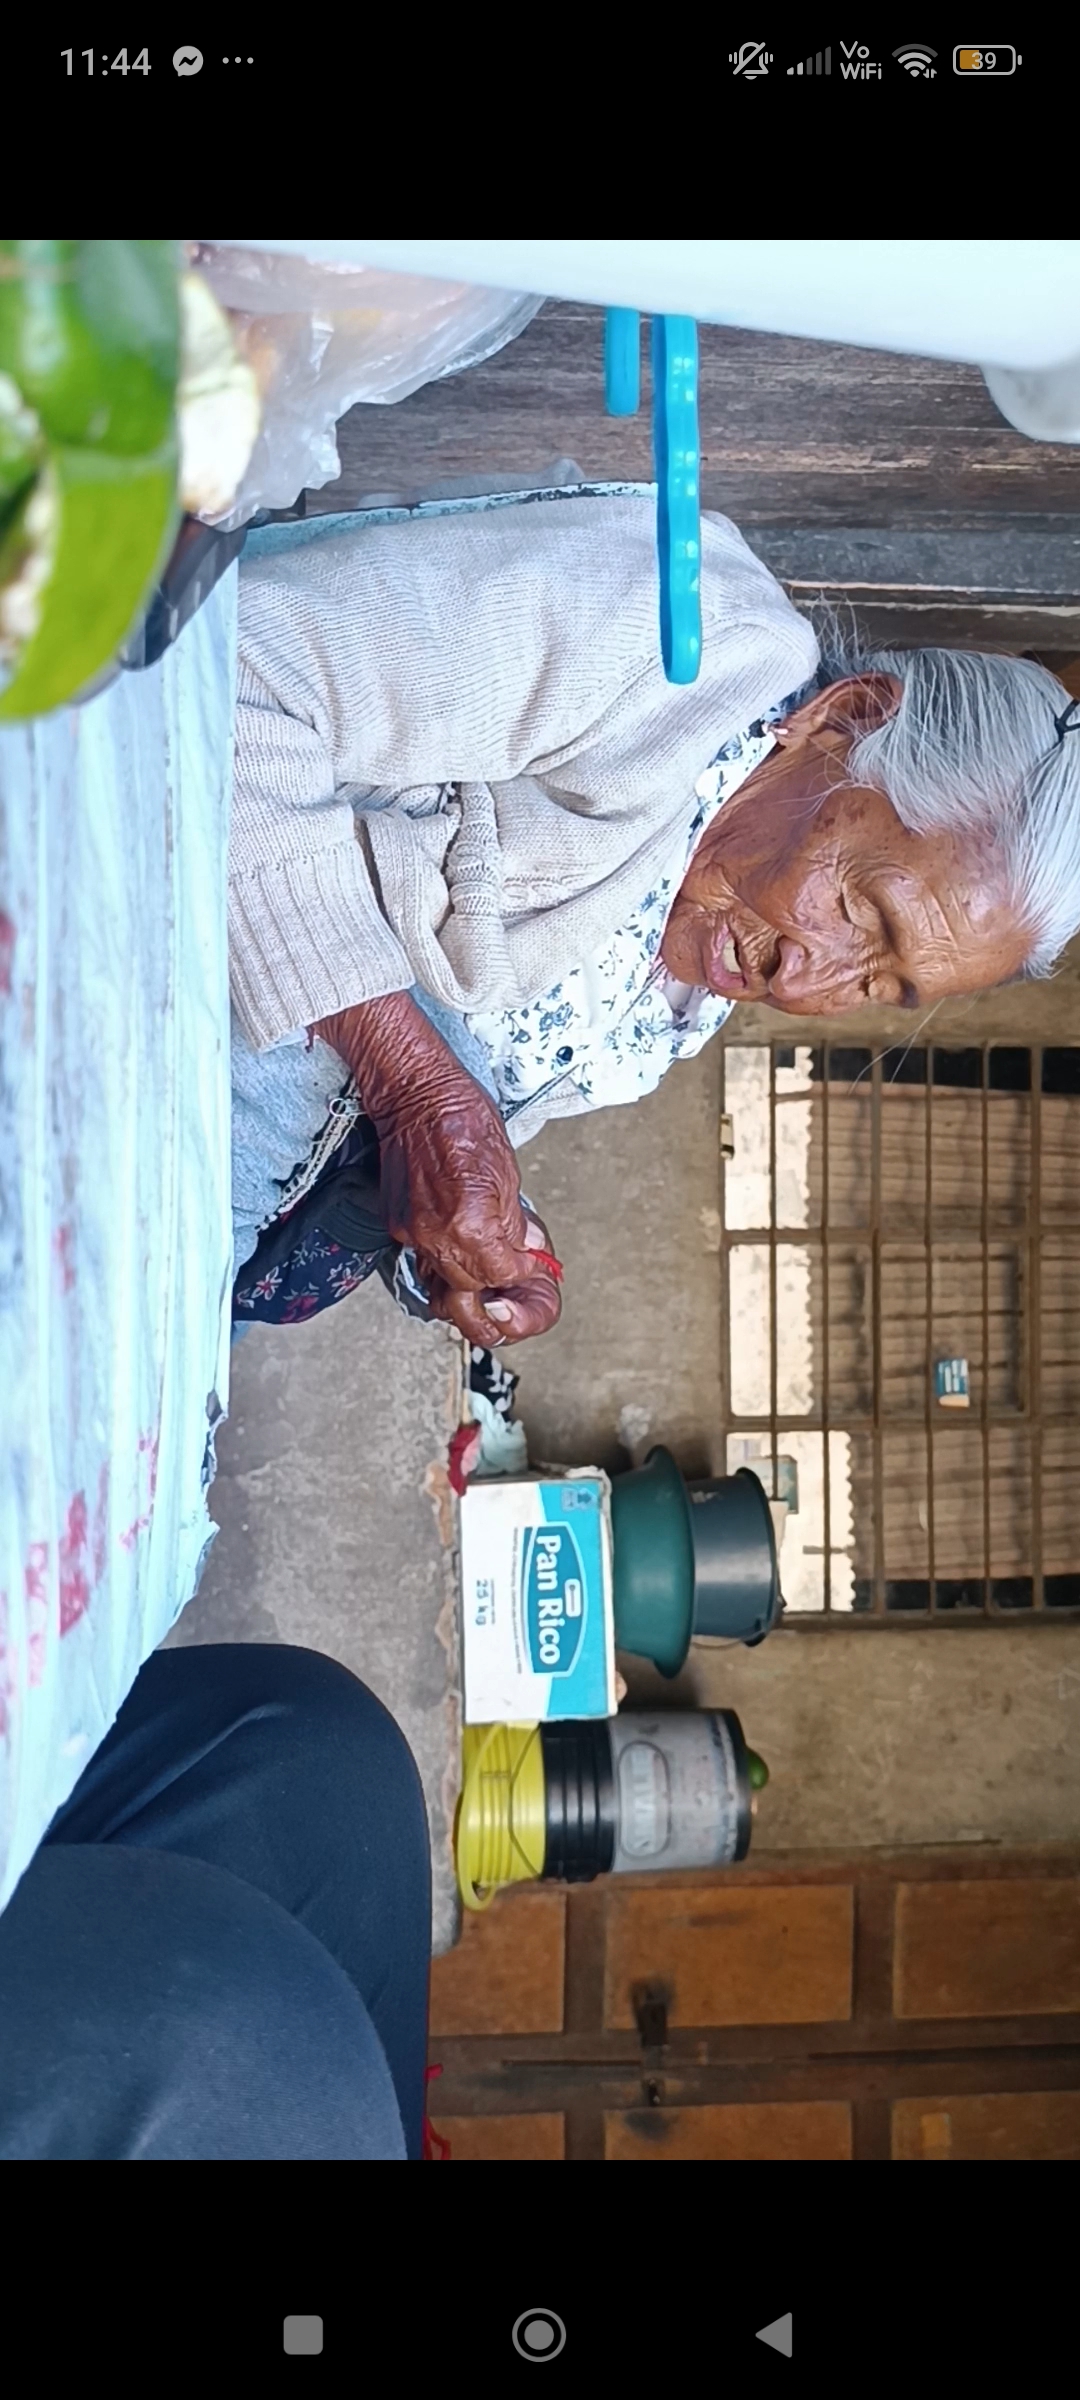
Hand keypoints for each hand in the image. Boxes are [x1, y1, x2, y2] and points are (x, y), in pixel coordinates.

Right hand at [381, 1110, 561, 1345]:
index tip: (527, 1263)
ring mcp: (410, 1230)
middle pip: (467, 1286)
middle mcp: (435, 1235)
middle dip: (491, 1282)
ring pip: (439, 1276)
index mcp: (470, 1224)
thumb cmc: (461, 1117)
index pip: (500, 1273)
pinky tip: (456, 1240)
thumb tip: (524, 1245)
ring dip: (463, 1276)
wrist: (414, 1095)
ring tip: (483, 1265)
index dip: (519, 1271)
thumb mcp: (506, 1170)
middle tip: (508, 1272)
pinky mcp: (395, 1221)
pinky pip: (421, 1253)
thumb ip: (513, 1218)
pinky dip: (441, 1253)